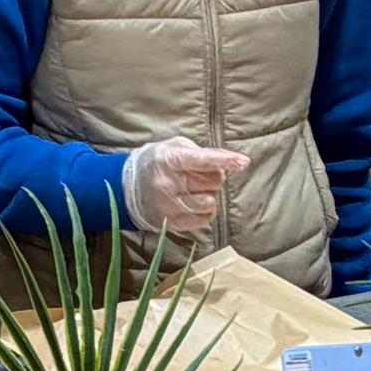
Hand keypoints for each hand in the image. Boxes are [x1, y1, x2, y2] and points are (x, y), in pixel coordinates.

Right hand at [121, 136, 249, 231]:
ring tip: (196, 190)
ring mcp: (169, 206)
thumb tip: (231, 162)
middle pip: (213, 182)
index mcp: (169, 160)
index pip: (201, 160)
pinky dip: (206, 211)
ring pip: (210, 202)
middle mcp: (168, 184)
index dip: (224, 160)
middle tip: (202, 175)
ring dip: (210, 195)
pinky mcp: (173, 223)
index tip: (243, 162)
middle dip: (215, 177)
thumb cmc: (157, 163)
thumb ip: (202, 152)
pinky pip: (205, 219)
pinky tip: (195, 203)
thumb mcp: (175, 147)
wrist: (127, 188)